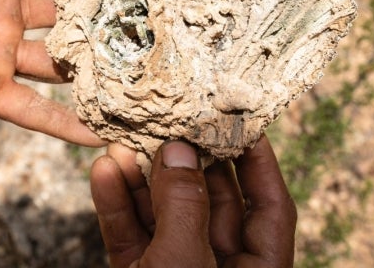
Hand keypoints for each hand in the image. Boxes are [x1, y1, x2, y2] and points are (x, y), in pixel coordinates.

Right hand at [91, 136, 296, 266]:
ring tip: (123, 142)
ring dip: (142, 178)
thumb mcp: (186, 267)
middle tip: (168, 120)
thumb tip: (180, 150)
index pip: (269, 205)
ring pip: (163, 214)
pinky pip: (130, 235)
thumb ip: (184, 208)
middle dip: (186, 161)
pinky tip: (103, 174)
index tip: (240, 119)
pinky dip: (116, 206)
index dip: (258, 161)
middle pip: (210, 200)